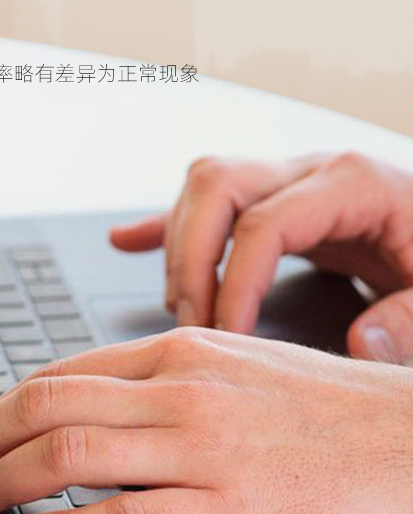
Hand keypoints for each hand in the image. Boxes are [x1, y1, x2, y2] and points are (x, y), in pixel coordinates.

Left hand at [0, 329, 412, 513]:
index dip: (1, 409)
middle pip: (47, 406)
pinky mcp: (229, 508)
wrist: (412, 443)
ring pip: (69, 453)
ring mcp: (204, 446)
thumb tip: (97, 408)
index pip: (62, 372)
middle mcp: (183, 389)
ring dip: (3, 482)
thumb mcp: (241, 367)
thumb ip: (168, 381)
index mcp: (183, 350)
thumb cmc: (332, 410)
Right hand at [110, 153, 412, 363]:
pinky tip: (128, 241)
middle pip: (218, 186)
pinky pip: (208, 203)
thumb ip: (409, 317)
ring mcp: (289, 179)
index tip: (227, 337)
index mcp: (354, 182)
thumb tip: (359, 343)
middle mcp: (312, 169)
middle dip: (190, 259)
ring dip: (179, 248)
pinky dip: (166, 225)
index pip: (265, 224)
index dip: (234, 283)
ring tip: (182, 312)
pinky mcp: (276, 198)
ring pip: (204, 187)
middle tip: (191, 326)